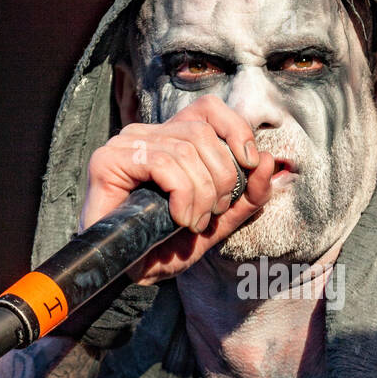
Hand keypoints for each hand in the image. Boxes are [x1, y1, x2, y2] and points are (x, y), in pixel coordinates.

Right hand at [79, 94, 274, 284]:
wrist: (126, 269)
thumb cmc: (166, 244)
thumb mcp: (218, 220)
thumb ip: (247, 196)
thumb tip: (268, 161)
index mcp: (171, 138)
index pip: (208, 108)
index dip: (236, 129)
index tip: (252, 163)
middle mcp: (147, 134)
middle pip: (202, 132)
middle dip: (223, 176)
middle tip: (213, 212)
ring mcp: (125, 145)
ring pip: (185, 150)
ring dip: (202, 193)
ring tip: (194, 222)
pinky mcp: (108, 161)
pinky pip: (162, 164)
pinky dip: (182, 194)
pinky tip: (180, 218)